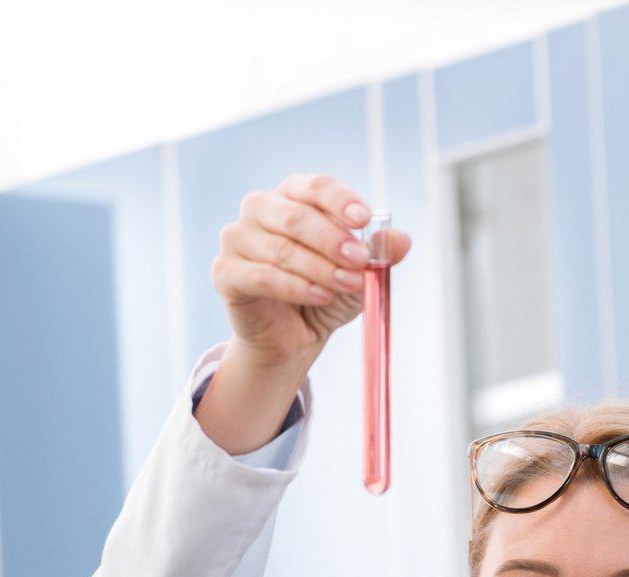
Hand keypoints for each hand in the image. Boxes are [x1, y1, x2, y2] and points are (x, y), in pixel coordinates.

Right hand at [211, 173, 411, 370]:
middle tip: (360, 260)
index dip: (340, 200)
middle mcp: (260, 210)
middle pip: (295, 215)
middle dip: (333, 240)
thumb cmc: (323, 294)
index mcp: (292, 196)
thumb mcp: (358, 273)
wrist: (293, 337)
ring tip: (349, 285)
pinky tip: (320, 296)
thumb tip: (403, 240)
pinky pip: (261, 276)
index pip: (315, 186)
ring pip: (281, 248)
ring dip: (321, 268)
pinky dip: (296, 287)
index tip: (364, 219)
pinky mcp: (225, 272)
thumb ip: (377, 254)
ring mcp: (237, 239)